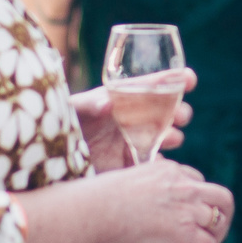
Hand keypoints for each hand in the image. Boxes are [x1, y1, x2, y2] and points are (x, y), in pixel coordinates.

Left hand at [71, 72, 195, 171]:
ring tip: (171, 138)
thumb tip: (107, 103)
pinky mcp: (130, 163)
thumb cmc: (60, 125)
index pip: (154, 84)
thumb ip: (88, 104)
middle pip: (168, 110)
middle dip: (180, 111)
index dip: (175, 79)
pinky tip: (160, 163)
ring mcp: (134, 141)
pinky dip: (160, 163)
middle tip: (180, 116)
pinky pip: (153, 163)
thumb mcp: (72, 110)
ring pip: (166, 136)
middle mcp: (133, 118)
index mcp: (123, 98)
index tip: (189, 79)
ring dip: (173, 135)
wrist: (52, 160)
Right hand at [104, 158, 235, 242]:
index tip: (192, 209)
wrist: (102, 210)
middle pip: (221, 197)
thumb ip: (148, 184)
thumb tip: (146, 198)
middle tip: (216, 226)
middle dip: (223, 213)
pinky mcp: (185, 232)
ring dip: (217, 235)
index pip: (197, 180)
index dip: (198, 197)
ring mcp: (188, 210)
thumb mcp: (133, 177)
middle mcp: (186, 187)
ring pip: (219, 221)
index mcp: (173, 171)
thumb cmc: (106, 198)